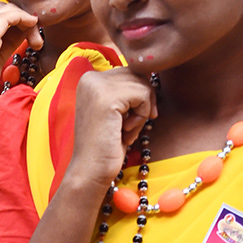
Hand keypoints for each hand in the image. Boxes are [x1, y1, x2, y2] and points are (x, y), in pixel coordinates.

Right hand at [0, 2, 42, 119]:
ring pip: (8, 10)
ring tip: (36, 39)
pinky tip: (32, 28)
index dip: (16, 19)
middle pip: (3, 8)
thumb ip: (6, 43)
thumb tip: (23, 32)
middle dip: (23, 18)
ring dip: (27, 20)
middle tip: (35, 38)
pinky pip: (8, 17)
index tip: (30, 34)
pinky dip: (23, 19)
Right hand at [67, 67, 157, 188]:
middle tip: (128, 126)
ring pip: (143, 85)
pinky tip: (126, 131)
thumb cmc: (106, 143)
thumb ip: (127, 89)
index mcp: (89, 78)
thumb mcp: (116, 110)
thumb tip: (153, 74)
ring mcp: (97, 86)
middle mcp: (90, 77)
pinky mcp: (108, 97)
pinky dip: (142, 116)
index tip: (129, 119)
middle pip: (138, 75)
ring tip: (125, 129)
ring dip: (142, 111)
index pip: (131, 72)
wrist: (91, 170)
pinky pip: (143, 96)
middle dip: (142, 103)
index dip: (138, 97)